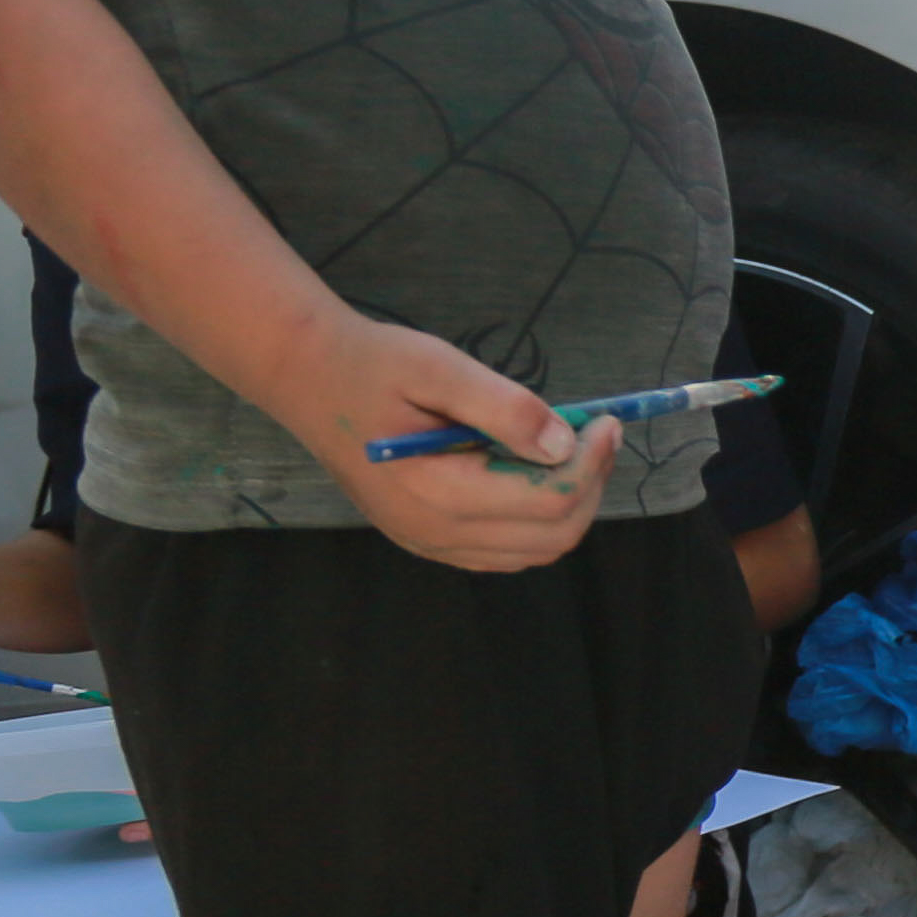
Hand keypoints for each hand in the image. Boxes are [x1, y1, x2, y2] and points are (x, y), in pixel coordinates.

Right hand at [289, 316, 618, 572]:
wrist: (309, 377)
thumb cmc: (372, 365)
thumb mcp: (438, 367)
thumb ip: (504, 407)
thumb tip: (564, 444)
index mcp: (435, 492)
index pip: (549, 499)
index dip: (592, 463)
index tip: (607, 422)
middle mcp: (434, 532)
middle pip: (553, 535)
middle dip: (588, 485)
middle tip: (597, 436)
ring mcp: (430, 543)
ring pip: (536, 550)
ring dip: (568, 505)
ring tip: (571, 452)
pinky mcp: (429, 541)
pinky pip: (507, 552)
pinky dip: (539, 522)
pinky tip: (534, 473)